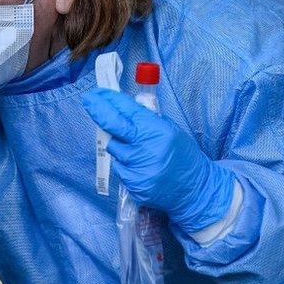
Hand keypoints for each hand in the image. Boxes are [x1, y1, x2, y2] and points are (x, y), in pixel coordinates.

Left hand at [81, 87, 235, 232]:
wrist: (195, 189)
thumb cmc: (183, 157)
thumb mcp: (170, 131)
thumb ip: (147, 120)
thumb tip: (123, 107)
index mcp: (158, 131)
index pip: (128, 111)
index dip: (111, 100)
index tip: (99, 93)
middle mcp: (146, 148)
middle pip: (113, 125)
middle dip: (98, 111)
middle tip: (88, 101)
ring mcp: (138, 168)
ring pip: (114, 149)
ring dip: (119, 145)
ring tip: (137, 150)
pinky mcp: (134, 185)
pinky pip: (119, 168)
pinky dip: (125, 164)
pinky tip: (141, 166)